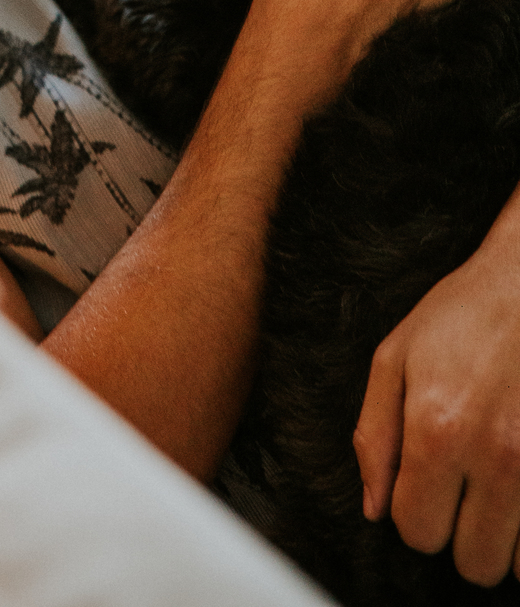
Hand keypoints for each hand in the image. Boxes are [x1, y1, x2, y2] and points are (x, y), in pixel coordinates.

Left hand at [355, 197, 519, 585]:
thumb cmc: (463, 314)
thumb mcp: (395, 358)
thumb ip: (375, 437)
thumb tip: (373, 508)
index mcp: (438, 429)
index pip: (416, 530)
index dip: (414, 511)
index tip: (424, 482)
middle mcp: (496, 456)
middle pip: (473, 561)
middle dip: (461, 531)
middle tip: (463, 487)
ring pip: (518, 563)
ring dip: (503, 535)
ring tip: (494, 485)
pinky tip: (517, 485)